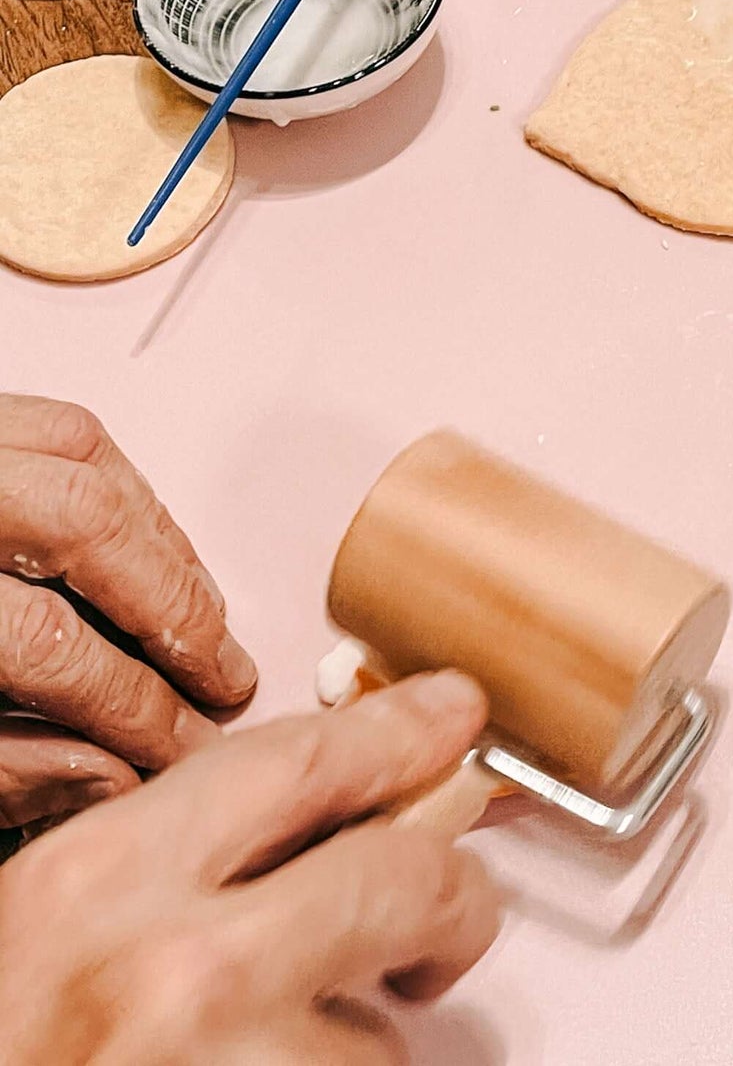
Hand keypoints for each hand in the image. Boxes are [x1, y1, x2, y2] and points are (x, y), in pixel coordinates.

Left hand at [0, 395, 256, 826]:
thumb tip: (111, 773)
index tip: (187, 744)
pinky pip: (66, 426)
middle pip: (81, 530)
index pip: (42, 644)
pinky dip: (128, 487)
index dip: (136, 704)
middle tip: (223, 676)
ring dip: (166, 546)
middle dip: (176, 613)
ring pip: (85, 462)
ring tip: (204, 617)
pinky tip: (154, 544)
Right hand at [0, 672, 501, 1065]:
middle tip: (453, 918)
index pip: (303, 762)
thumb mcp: (55, 922)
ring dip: (356, 1046)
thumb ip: (180, 859)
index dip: (399, 732)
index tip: (455, 715)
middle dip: (454, 897)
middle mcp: (176, 967)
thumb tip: (327, 823)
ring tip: (278, 1059)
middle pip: (403, 879)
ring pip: (381, 1035)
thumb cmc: (5, 1039)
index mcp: (105, 879)